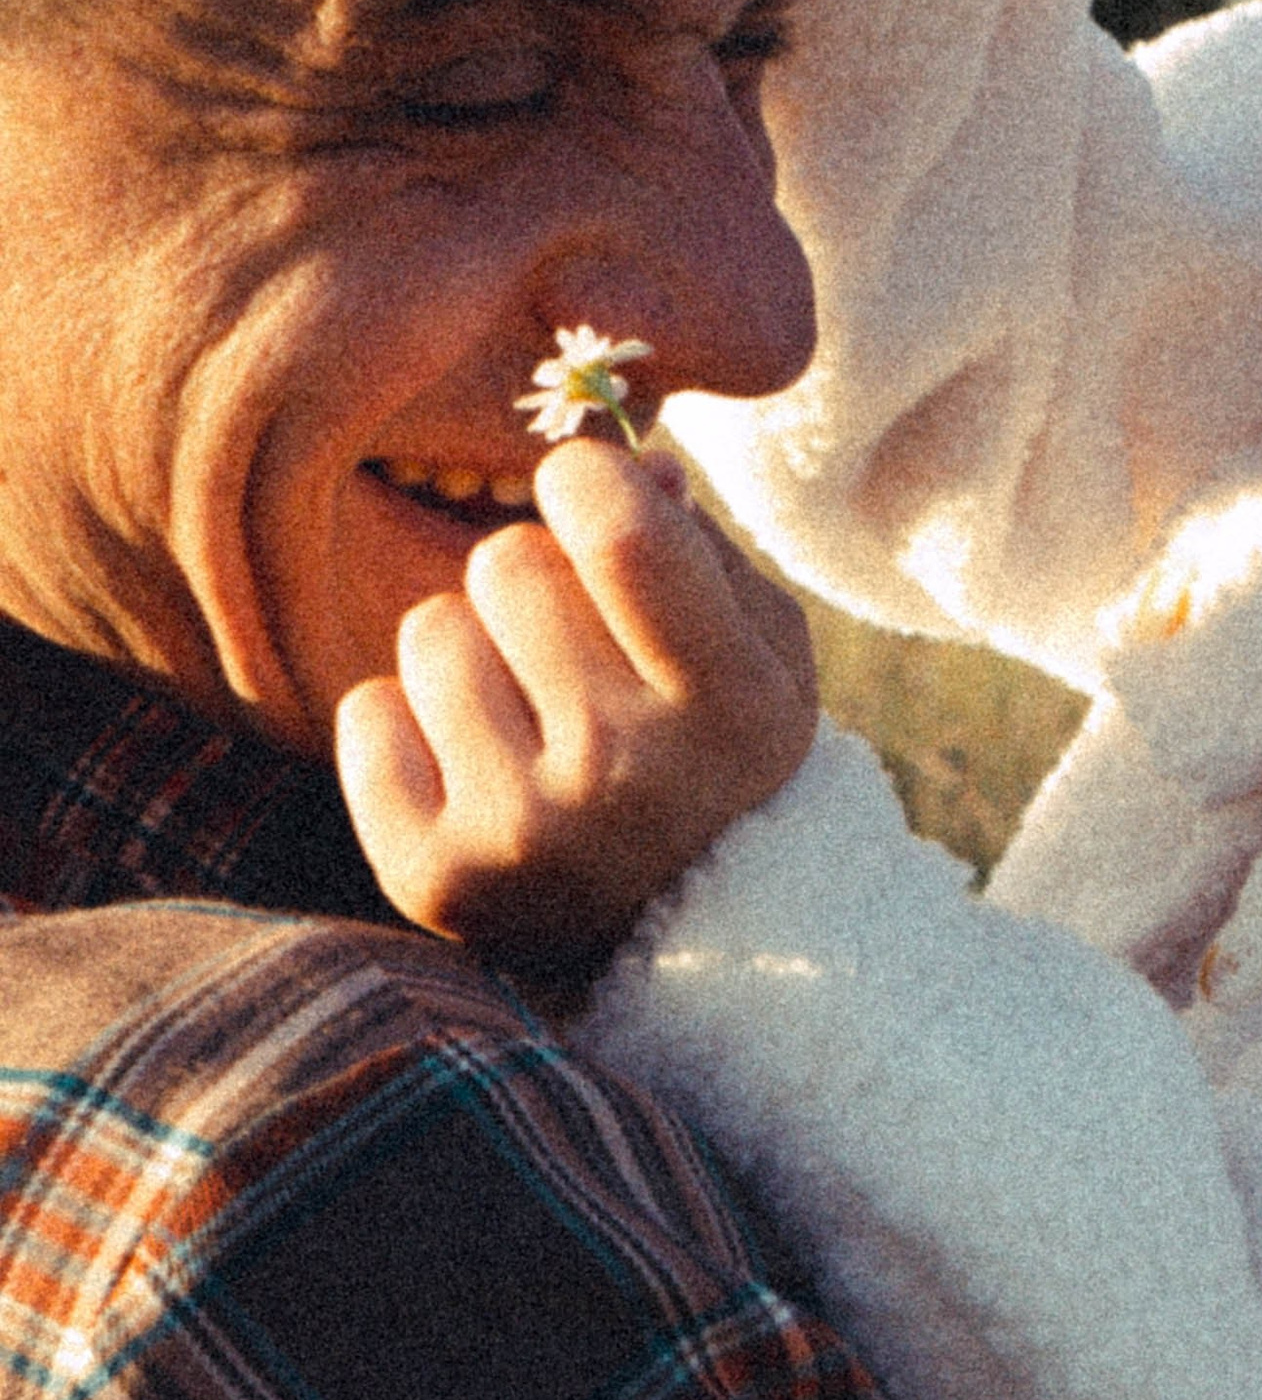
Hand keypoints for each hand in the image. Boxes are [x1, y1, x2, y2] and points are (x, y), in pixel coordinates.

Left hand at [336, 441, 820, 981]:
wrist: (685, 937)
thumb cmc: (714, 748)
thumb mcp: (755, 645)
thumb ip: (695, 542)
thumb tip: (621, 461)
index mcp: (731, 705)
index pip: (620, 531)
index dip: (587, 482)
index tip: (588, 497)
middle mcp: (628, 775)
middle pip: (505, 563)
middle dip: (526, 577)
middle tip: (564, 643)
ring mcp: (523, 834)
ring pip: (431, 630)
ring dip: (468, 650)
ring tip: (523, 713)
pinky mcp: (432, 875)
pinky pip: (367, 711)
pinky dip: (408, 724)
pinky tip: (471, 767)